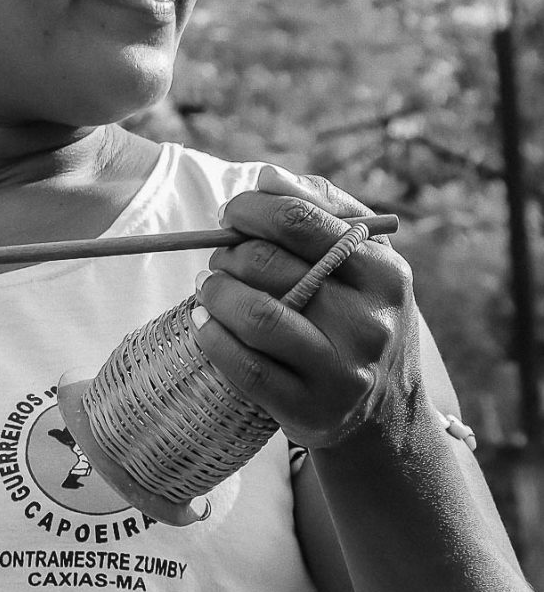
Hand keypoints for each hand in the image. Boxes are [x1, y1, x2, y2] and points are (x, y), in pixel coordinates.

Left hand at [192, 165, 420, 452]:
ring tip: (209, 287)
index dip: (250, 210)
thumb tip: (267, 177)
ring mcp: (340, 371)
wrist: (387, 414)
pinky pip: (244, 367)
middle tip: (220, 257)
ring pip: (256, 315)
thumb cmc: (362, 317)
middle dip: (229, 253)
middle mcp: (369, 322)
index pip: (300, 221)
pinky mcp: (309, 411)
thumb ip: (322, 209)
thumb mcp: (365, 261)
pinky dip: (213, 338)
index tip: (230, 213)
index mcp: (385, 273)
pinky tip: (205, 324)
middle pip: (269, 265)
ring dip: (216, 293)